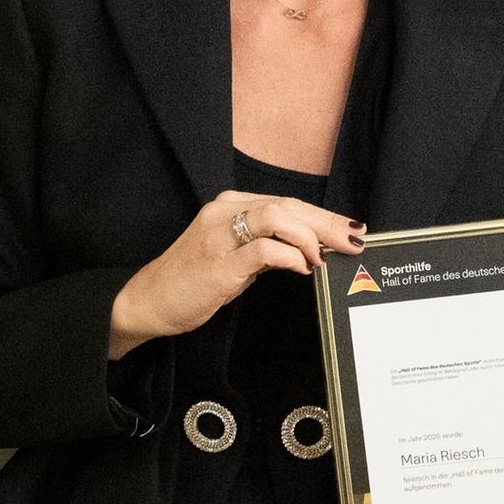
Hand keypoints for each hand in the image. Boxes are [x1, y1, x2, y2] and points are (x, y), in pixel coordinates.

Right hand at [110, 189, 364, 354]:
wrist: (148, 301)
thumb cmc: (191, 281)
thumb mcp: (233, 258)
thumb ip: (265, 248)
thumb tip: (307, 251)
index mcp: (229, 206)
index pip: (286, 202)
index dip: (322, 215)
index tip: (350, 229)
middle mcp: (224, 212)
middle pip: (288, 206)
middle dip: (327, 223)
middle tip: (355, 240)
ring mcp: (220, 235)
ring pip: (277, 217)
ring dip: (310, 236)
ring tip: (327, 256)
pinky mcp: (219, 263)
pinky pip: (264, 250)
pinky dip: (290, 256)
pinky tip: (303, 267)